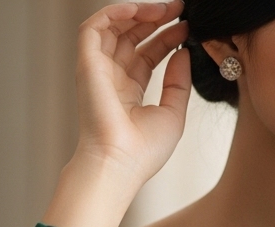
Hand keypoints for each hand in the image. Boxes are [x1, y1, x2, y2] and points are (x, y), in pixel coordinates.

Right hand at [72, 0, 190, 186]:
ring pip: (113, 29)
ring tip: (165, 8)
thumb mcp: (173, 113)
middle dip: (155, 20)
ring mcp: (98, 71)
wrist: (120, 164)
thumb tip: (183, 53)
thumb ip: (178, 82)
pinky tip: (138, 9)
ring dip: (138, 13)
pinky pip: (94, 28)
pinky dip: (113, 13)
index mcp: (129, 93)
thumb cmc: (143, 151)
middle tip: (180, 9)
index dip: (167, 38)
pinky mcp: (87, 65)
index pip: (147, 55)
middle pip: (131, 38)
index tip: (187, 27)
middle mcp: (111, 80)